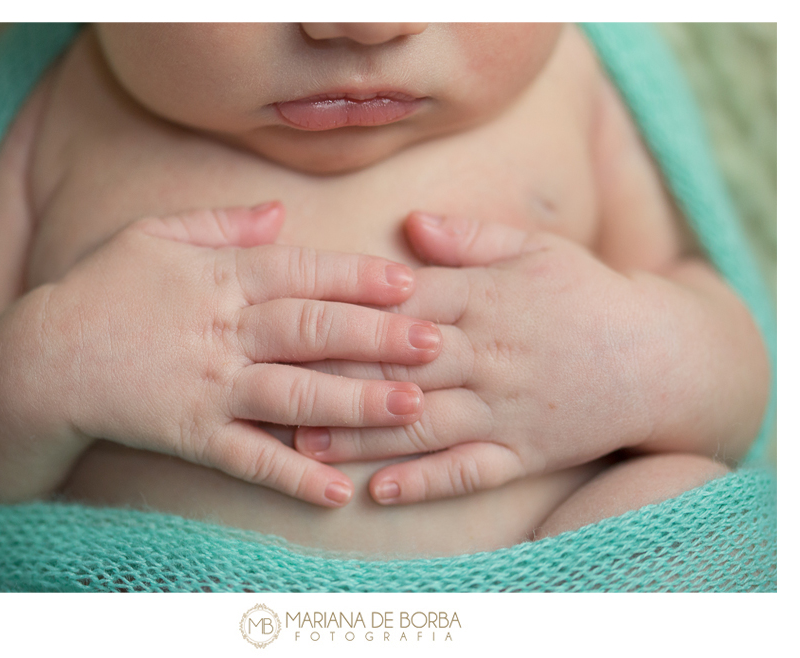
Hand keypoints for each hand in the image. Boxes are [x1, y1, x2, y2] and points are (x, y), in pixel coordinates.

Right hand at [0, 202, 442, 507]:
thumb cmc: (102, 288)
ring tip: (411, 408)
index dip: (358, 280)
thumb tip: (281, 213)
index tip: (409, 286)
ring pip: (295, 396)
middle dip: (377, 339)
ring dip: (355, 404)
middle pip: (312, 333)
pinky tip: (339, 491)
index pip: (302, 274)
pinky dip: (294, 476)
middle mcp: (223, 331)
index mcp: (220, 277)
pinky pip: (250, 460)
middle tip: (436, 344)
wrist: (42, 358)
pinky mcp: (191, 434)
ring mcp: (209, 386)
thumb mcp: (154, 234)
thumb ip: (221, 223)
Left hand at [296, 212, 661, 503]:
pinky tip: (382, 492)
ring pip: (422, 424)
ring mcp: (504, 410)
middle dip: (332, 380)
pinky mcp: (524, 452)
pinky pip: (470, 472)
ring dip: (362, 437)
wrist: (658, 357)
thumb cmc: (586, 293)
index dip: (341, 314)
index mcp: (483, 300)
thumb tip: (412, 225)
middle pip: (398, 368)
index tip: (287, 319)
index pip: (400, 306)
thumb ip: (472, 237)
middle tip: (270, 390)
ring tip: (304, 449)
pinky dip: (427, 483)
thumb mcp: (536, 248)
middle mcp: (487, 357)